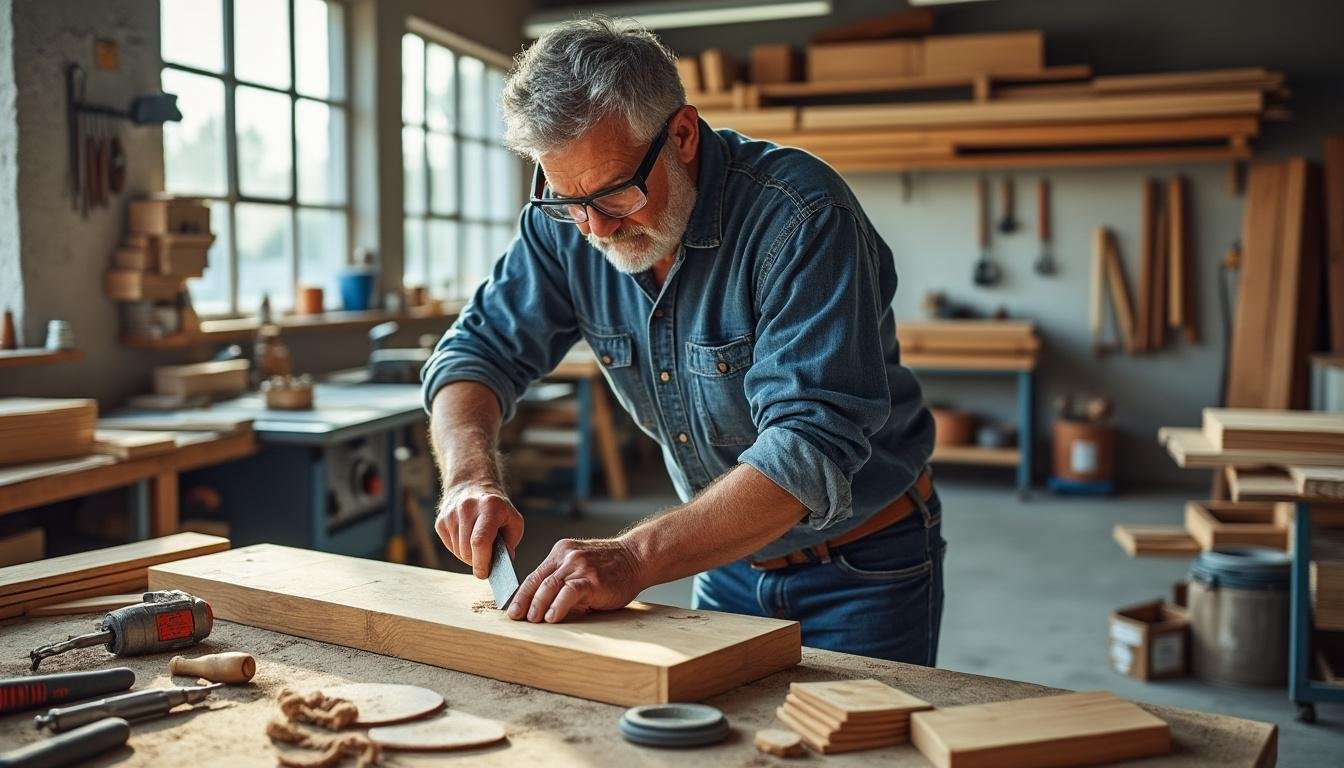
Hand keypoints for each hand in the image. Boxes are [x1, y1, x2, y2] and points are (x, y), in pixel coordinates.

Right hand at [435, 482, 523, 578]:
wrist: (473, 487)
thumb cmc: (497, 510)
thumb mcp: (513, 521)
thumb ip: (511, 543)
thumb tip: (500, 564)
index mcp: (490, 506)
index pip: (480, 541)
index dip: (482, 562)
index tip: (484, 573)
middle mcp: (467, 508)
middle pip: (467, 550)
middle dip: (477, 561)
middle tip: (487, 561)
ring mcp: (451, 514)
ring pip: (458, 551)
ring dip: (469, 556)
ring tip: (478, 546)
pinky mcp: (441, 521)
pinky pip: (450, 547)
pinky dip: (460, 549)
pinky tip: (467, 538)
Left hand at [508, 537, 645, 622]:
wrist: (637, 557)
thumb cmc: (612, 567)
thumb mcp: (582, 567)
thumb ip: (565, 581)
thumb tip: (545, 607)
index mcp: (562, 552)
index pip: (535, 575)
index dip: (521, 594)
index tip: (512, 609)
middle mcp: (568, 557)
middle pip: (538, 581)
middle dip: (524, 601)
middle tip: (516, 617)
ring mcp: (580, 567)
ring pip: (549, 586)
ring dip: (537, 605)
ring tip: (532, 620)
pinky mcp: (592, 579)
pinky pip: (569, 592)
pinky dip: (557, 606)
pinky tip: (552, 617)